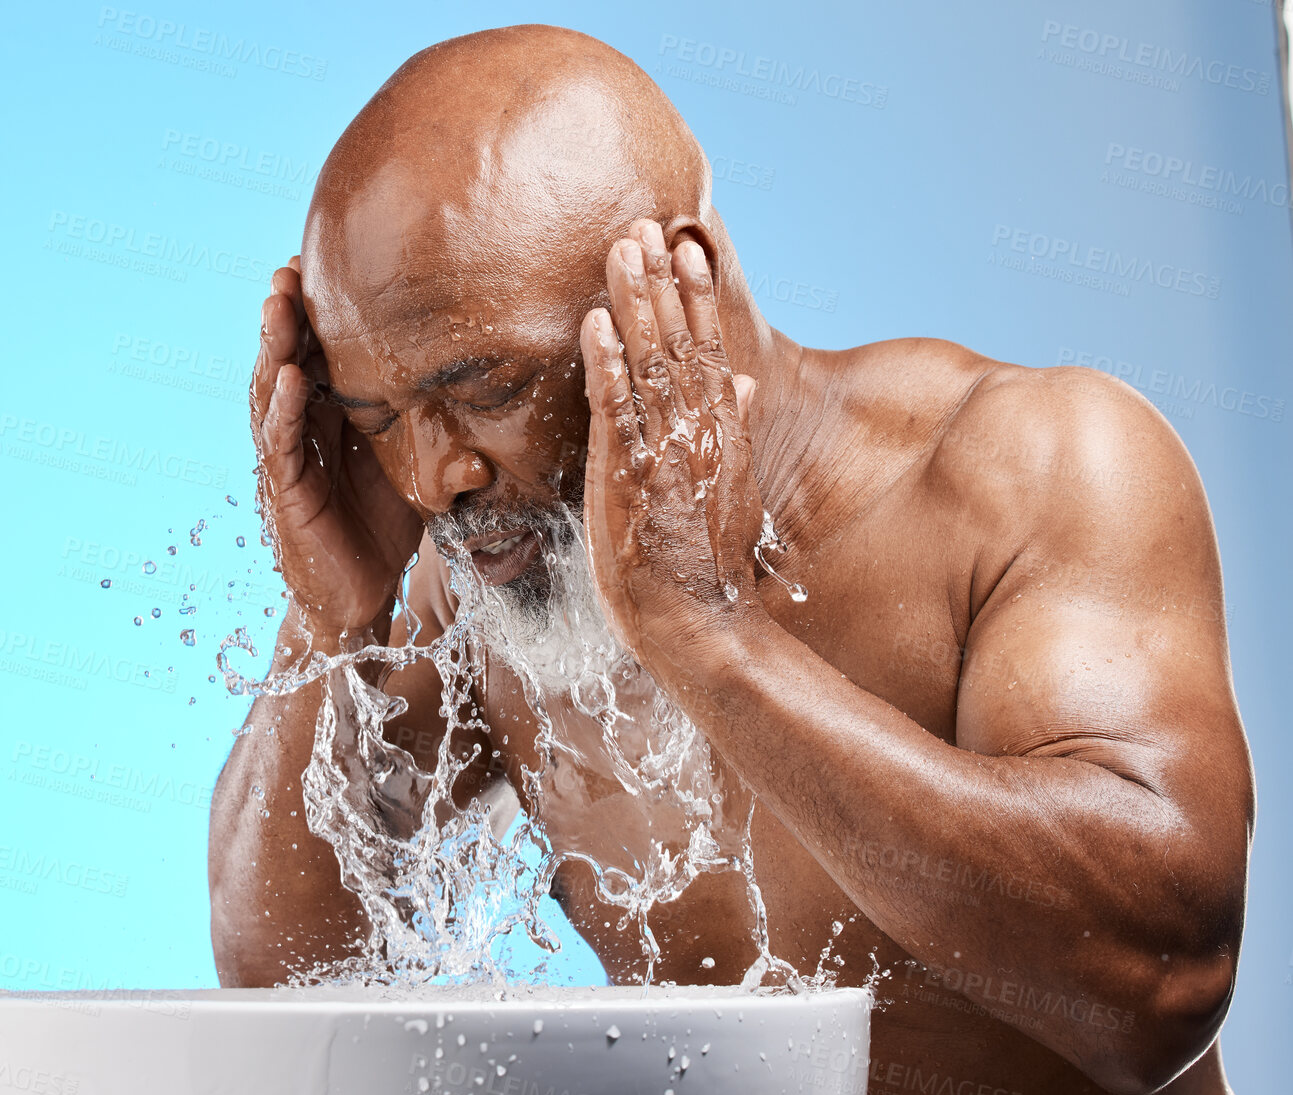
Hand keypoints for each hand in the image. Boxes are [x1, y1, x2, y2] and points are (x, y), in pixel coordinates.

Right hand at [250, 257, 422, 638]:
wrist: (361, 594)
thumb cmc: (384, 526)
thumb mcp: (414, 459)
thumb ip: (431, 417)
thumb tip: (486, 376)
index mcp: (328, 413)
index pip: (318, 349)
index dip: (319, 309)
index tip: (327, 259)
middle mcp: (301, 426)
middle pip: (287, 356)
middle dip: (288, 310)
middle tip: (292, 263)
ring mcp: (288, 457)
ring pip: (272, 390)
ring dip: (273, 345)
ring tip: (278, 300)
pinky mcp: (285, 492)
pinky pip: (280, 444)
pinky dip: (282, 409)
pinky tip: (288, 377)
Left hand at [578, 221, 761, 661]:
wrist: (702, 626)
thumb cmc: (707, 569)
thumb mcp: (733, 495)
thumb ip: (734, 434)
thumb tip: (743, 384)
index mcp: (719, 435)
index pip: (707, 350)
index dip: (695, 296)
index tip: (685, 245)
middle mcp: (696, 435)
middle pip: (678, 344)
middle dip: (660, 282)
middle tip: (642, 225)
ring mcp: (664, 454)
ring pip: (649, 365)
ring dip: (635, 304)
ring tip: (621, 248)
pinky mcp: (629, 479)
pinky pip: (616, 412)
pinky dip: (606, 365)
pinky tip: (595, 323)